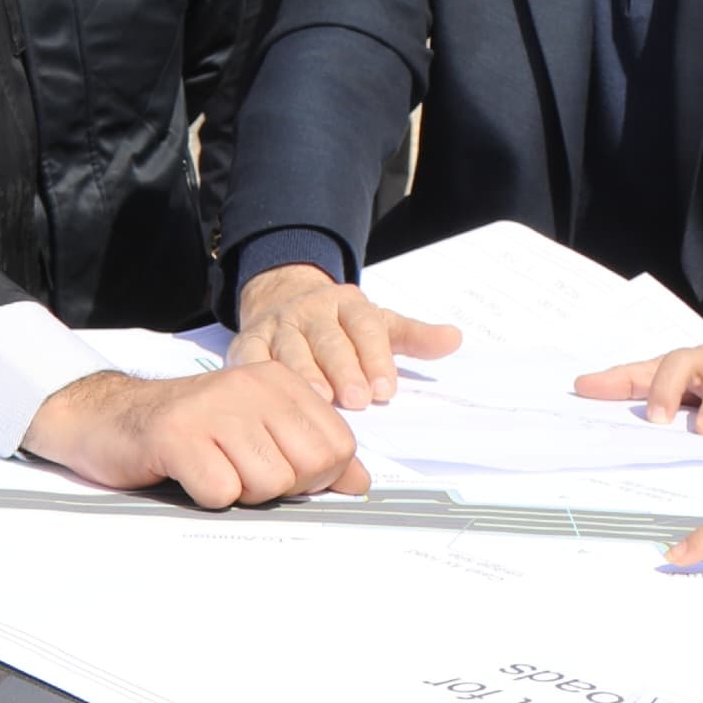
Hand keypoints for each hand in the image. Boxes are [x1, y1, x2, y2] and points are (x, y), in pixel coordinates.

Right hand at [20, 365, 365, 508]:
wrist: (109, 418)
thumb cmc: (190, 431)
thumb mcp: (258, 430)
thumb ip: (311, 451)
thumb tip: (360, 482)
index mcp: (280, 381)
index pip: (338, 444)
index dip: (316, 476)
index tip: (282, 472)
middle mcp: (251, 385)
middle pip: (307, 467)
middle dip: (279, 487)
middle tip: (240, 472)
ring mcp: (214, 407)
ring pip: (267, 483)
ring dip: (239, 493)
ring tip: (212, 469)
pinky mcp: (177, 435)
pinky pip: (220, 491)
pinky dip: (206, 496)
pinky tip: (187, 474)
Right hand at [227, 264, 463, 409]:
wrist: (283, 301)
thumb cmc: (339, 325)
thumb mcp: (378, 324)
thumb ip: (414, 336)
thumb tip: (454, 338)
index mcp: (347, 302)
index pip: (365, 326)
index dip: (376, 357)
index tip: (387, 388)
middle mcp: (311, 310)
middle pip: (329, 339)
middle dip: (344, 369)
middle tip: (357, 399)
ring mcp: (278, 325)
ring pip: (290, 350)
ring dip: (305, 376)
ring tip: (321, 401)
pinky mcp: (247, 342)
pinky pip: (252, 359)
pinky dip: (261, 377)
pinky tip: (271, 398)